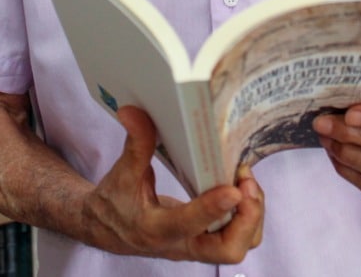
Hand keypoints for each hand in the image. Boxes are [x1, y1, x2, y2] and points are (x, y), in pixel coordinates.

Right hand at [82, 106, 264, 262]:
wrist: (107, 229)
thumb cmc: (115, 202)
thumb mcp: (122, 173)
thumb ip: (135, 144)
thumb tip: (133, 111)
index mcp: (155, 228)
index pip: (187, 224)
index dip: (212, 208)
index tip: (233, 188)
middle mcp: (181, 244)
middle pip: (227, 249)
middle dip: (247, 218)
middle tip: (245, 184)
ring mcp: (196, 246)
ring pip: (238, 246)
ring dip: (252, 216)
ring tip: (246, 181)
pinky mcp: (205, 240)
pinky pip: (237, 237)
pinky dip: (247, 216)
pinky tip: (241, 188)